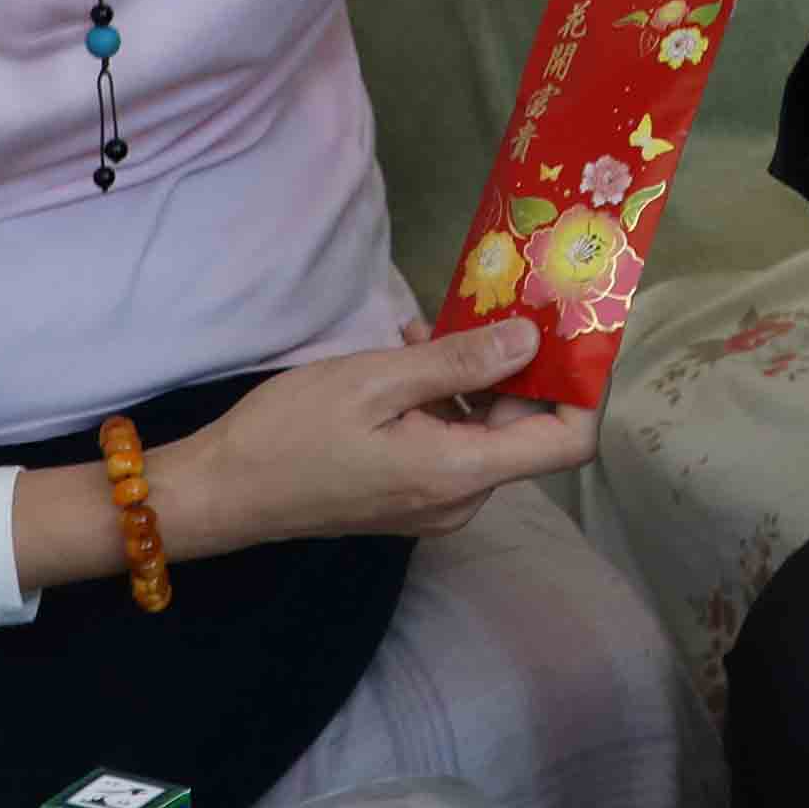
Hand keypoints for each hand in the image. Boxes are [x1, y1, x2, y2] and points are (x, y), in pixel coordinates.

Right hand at [16, 324, 594, 590]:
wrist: (224, 492)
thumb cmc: (292, 433)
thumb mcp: (375, 380)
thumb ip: (458, 363)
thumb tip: (532, 342)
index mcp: (462, 473)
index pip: (567, 441)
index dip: (584, 388)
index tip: (577, 332)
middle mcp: (463, 498)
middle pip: (526, 429)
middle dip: (516, 366)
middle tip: (490, 305)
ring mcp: (437, 503)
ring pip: (486, 430)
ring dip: (471, 376)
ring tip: (426, 328)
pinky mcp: (413, 496)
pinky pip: (453, 441)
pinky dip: (444, 398)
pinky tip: (409, 356)